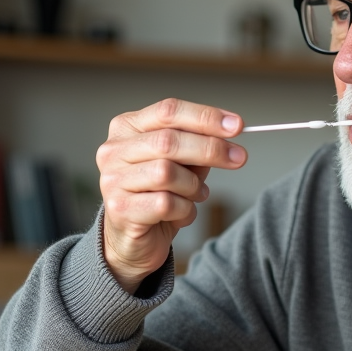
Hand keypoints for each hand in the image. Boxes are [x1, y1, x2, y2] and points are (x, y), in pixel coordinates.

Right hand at [96, 98, 245, 292]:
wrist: (134, 239)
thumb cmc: (158, 193)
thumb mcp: (181, 163)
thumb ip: (197, 145)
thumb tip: (230, 130)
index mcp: (127, 127)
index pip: (168, 111)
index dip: (205, 117)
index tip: (237, 125)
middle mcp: (114, 150)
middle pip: (168, 141)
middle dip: (210, 148)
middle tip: (239, 157)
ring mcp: (113, 180)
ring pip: (166, 173)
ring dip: (193, 186)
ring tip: (197, 195)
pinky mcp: (119, 209)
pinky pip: (165, 204)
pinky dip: (185, 210)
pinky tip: (183, 213)